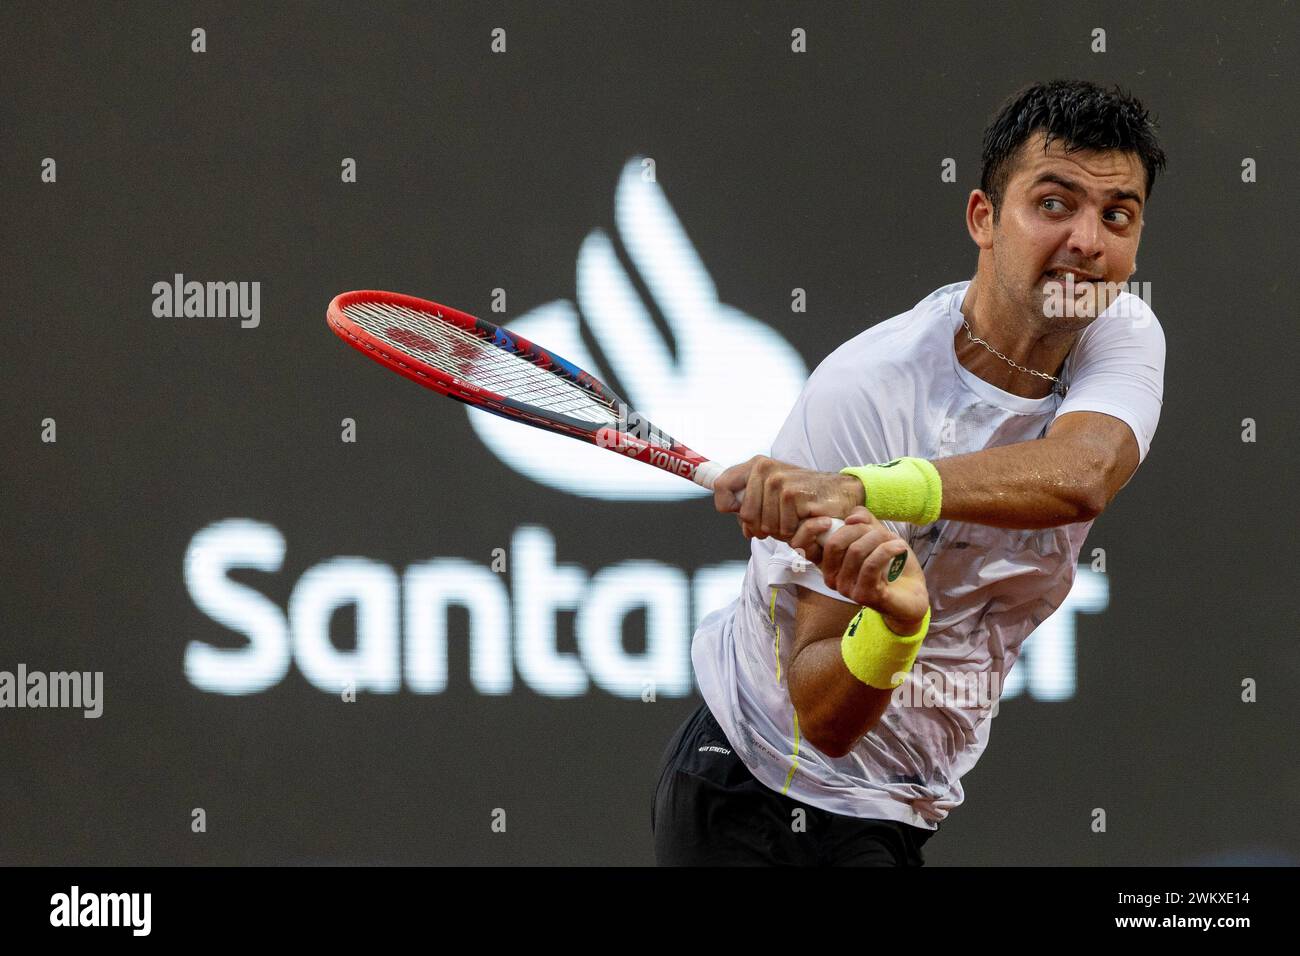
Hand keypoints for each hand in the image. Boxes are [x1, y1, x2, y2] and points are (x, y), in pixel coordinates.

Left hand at [713, 455, 863, 541]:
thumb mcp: (774, 494)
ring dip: (781, 532)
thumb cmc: (805, 497)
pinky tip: (805, 520)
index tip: (740, 513)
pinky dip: (796, 533)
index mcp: (757, 465)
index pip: (721, 485)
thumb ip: (752, 506)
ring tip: (795, 520)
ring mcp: (780, 481)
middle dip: (762, 527)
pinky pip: (784, 529)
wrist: (841, 492)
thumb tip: (744, 527)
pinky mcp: (795, 495)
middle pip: (746, 515)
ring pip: (765, 526)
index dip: (727, 506)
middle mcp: (766, 469)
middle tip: (780, 522)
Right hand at [789, 506, 928, 632]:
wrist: (912, 595)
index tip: (837, 519)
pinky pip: (872, 564)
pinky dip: (888, 549)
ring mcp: (846, 589)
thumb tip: (852, 517)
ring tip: (894, 541)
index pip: (802, 544)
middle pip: (834, 543)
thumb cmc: (892, 566)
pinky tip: (899, 547)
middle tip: (879, 531)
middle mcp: (831, 578)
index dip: (811, 528)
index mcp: (827, 563)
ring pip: (856, 550)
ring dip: (879, 539)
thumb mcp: (876, 536)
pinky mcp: (864, 595)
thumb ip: (863, 521)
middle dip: (859, 529)